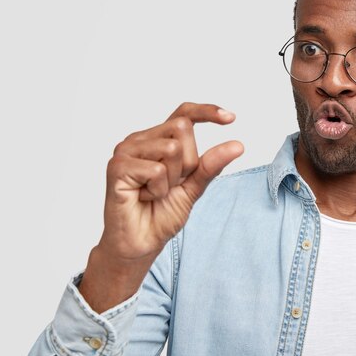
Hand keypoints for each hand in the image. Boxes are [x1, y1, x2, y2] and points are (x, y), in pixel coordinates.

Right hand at [99, 102, 242, 260]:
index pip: (184, 114)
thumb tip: (238, 145)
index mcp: (158, 140)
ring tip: (154, 193)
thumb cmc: (161, 214)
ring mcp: (126, 150)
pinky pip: (156, 169)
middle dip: (187, 162)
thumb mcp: (193, 187)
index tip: (231, 118)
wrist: (140, 244)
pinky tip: (144, 197)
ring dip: (171, 179)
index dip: (207, 111)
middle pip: (182, 127)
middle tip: (170, 185)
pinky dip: (157, 190)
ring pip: (171, 148)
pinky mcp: (117, 166)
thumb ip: (211, 165)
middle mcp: (140, 139)